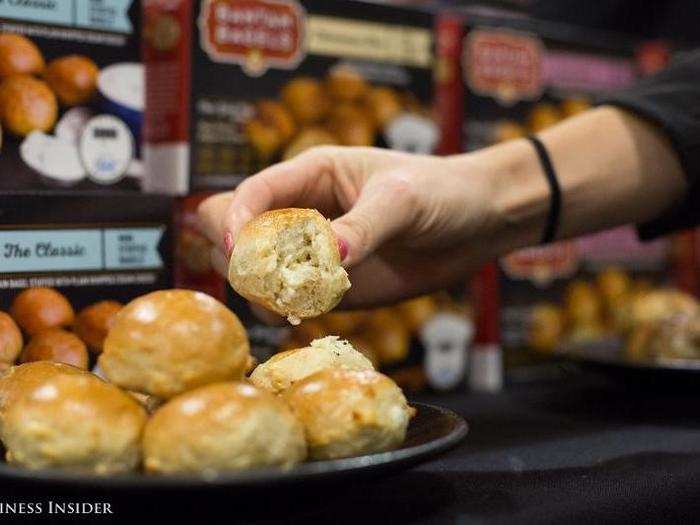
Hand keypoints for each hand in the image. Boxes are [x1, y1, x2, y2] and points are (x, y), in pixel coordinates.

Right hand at [198, 145, 501, 307]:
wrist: (477, 224)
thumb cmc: (443, 191)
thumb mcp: (403, 201)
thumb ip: (364, 227)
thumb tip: (328, 257)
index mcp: (311, 175)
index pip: (252, 193)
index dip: (235, 219)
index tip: (239, 251)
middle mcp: (301, 214)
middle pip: (233, 232)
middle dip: (239, 258)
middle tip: (270, 281)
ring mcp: (311, 255)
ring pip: (252, 273)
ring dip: (258, 290)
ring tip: (291, 301)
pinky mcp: (327, 289)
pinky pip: (284, 302)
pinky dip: (280, 311)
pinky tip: (302, 313)